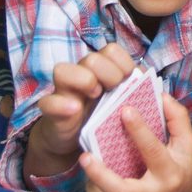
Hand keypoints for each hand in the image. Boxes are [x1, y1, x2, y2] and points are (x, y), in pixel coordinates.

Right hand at [26, 46, 138, 176]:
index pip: (111, 51)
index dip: (123, 63)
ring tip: (95, 95)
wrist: (75, 140)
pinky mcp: (51, 110)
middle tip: (113, 90)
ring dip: (84, 80)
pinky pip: (48, 102)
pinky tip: (74, 109)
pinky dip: (61, 105)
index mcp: (100, 70)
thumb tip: (143, 77)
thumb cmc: (103, 116)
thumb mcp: (121, 101)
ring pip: (63, 70)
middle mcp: (80, 74)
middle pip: (92, 58)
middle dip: (108, 73)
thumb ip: (132, 87)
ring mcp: (63, 91)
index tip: (129, 79)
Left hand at [81, 93, 191, 191]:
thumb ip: (177, 118)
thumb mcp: (187, 142)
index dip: (139, 130)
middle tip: (85, 156)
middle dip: (100, 175)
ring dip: (92, 187)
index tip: (125, 110)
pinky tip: (92, 184)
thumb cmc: (182, 167)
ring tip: (88, 165)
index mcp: (170, 174)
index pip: (153, 152)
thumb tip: (160, 96)